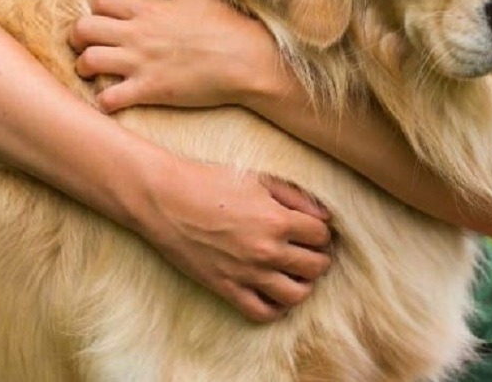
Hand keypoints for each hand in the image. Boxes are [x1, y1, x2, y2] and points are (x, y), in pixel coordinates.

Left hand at [69, 0, 284, 112]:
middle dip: (77, 38)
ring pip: (87, 61)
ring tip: (93, 75)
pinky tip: (112, 101)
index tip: (106, 23)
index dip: (97, 12)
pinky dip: (104, 101)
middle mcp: (138, 34)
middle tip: (86, 47)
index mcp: (149, 10)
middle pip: (83, 28)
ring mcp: (142, 62)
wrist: (248, 59)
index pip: (102, 2)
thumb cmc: (229, 25)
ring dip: (84, 69)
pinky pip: (108, 98)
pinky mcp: (150, 90)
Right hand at [128, 155, 333, 321]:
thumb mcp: (258, 179)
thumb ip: (296, 197)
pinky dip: (276, 308)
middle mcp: (266, 250)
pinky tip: (274, 293)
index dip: (321, 232)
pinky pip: (262, 313)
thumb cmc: (210, 182)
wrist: (165, 199)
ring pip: (296, 295)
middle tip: (307, 251)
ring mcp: (246, 273)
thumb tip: (326, 216)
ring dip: (303, 285)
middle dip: (318, 258)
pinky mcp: (226, 288)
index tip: (312, 230)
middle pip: (316, 267)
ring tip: (294, 273)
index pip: (322, 236)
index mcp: (276, 219)